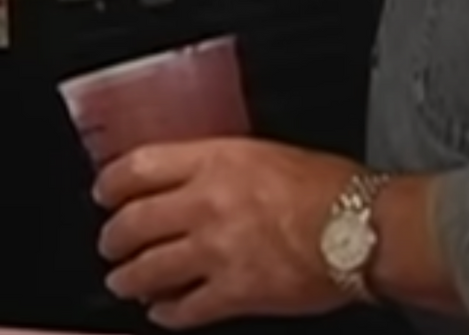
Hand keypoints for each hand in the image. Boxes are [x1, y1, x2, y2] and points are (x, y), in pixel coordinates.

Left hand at [94, 138, 362, 329]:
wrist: (365, 228)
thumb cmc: (331, 188)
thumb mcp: (264, 153)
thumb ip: (221, 165)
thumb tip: (195, 177)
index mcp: (213, 162)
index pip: (138, 167)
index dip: (111, 183)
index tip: (103, 193)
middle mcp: (205, 204)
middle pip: (134, 221)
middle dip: (112, 237)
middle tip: (108, 244)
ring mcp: (216, 250)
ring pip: (149, 268)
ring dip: (128, 278)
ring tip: (122, 282)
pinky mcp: (235, 292)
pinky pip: (186, 308)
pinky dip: (167, 314)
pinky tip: (162, 314)